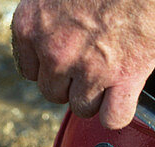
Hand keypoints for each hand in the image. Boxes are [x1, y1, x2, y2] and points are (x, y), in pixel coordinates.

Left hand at [11, 0, 154, 128]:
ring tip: (109, 71)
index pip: (30, 70)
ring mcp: (88, 68)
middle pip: (53, 92)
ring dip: (95, 96)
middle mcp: (55, 51)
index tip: (65, 58)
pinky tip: (122, 97)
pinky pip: (113, 117)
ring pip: (82, 107)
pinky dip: (117, 113)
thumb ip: (46, 21)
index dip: (51, 67)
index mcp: (30, 26)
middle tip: (90, 61)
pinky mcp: (124, 76)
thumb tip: (52, 40)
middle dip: (70, 82)